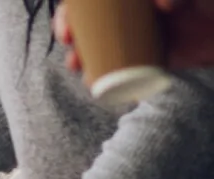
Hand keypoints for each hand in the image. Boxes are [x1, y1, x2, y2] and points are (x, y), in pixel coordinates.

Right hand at [56, 1, 213, 69]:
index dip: (70, 14)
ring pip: (94, 45)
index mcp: (127, 0)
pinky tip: (92, 81)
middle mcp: (124, 15)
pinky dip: (100, 76)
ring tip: (77, 66)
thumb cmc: (207, 6)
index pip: (89, 3)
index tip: (68, 26)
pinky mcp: (139, 58)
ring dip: (78, 56)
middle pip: (85, 22)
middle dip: (67, 32)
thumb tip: (161, 5)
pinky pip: (113, 67)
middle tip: (69, 45)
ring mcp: (129, 37)